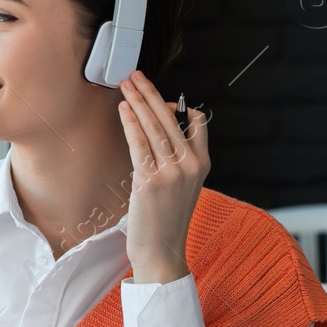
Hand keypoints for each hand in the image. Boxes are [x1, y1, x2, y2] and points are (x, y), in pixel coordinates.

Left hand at [117, 69, 209, 283]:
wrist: (162, 251)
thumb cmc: (165, 217)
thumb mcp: (181, 185)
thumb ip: (176, 157)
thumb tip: (159, 130)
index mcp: (203, 163)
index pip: (196, 122)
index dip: (174, 103)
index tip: (154, 91)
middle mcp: (191, 164)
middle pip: (170, 119)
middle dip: (150, 93)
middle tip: (134, 75)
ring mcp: (172, 172)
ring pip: (154, 127)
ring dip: (137, 101)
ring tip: (125, 85)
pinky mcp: (151, 180)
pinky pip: (139, 144)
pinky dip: (130, 123)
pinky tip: (123, 109)